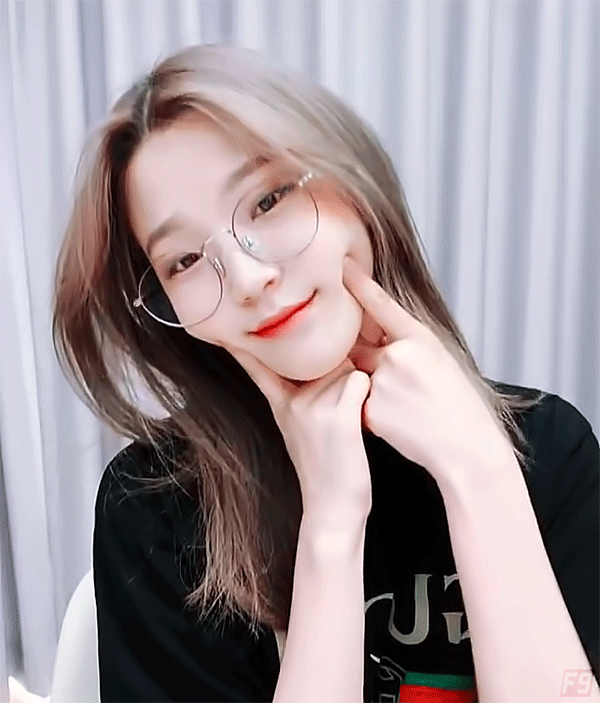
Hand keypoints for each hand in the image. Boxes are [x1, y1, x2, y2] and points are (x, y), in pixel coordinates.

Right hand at [228, 348, 372, 524]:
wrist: (332, 508)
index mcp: (281, 404)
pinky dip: (367, 392)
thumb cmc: (325, 469)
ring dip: (356, 385)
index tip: (223, 329)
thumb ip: (297, 399)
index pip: (258, 367)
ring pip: (344, 368)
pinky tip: (363, 416)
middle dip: (338, 370)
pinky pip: (359, 381)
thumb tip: (315, 370)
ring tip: (352, 419)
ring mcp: (313, 407)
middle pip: (323, 359)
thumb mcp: (297, 431)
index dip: (242, 346)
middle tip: (343, 407)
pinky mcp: (338, 416)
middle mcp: (293, 402)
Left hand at [343, 257, 514, 487]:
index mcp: (420, 338)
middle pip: (360, 346)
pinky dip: (372, 412)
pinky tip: (400, 424)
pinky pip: (359, 404)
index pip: (380, 303)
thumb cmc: (458, 405)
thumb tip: (380, 335)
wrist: (466, 447)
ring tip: (408, 410)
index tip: (340, 264)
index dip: (358, 282)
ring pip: (359, 379)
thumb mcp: (440, 361)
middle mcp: (397, 355)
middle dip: (365, 360)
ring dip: (371, 390)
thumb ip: (407, 345)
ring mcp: (381, 382)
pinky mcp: (369, 408)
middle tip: (395, 377)